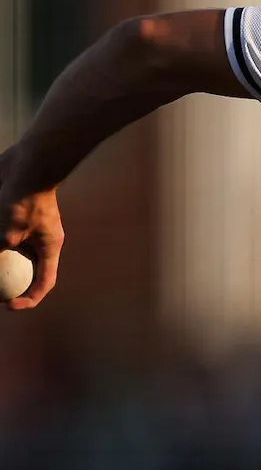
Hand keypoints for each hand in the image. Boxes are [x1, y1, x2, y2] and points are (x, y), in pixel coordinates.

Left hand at [0, 144, 62, 309]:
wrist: (26, 164)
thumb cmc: (24, 197)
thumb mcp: (8, 230)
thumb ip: (0, 250)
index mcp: (47, 247)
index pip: (44, 282)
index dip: (30, 298)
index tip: (10, 306)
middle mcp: (37, 241)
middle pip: (24, 269)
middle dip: (7, 281)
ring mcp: (22, 228)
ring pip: (9, 253)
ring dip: (0, 261)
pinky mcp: (7, 216)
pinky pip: (1, 237)